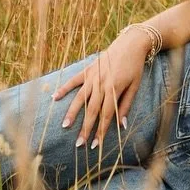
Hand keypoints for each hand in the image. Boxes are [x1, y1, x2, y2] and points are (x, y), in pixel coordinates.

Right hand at [51, 26, 151, 149]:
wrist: (131, 43)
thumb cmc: (135, 66)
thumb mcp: (135, 86)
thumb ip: (126, 105)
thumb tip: (121, 125)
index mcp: (114, 89)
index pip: (106, 115)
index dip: (100, 131)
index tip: (94, 145)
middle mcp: (101, 84)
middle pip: (91, 110)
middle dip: (85, 128)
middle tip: (78, 144)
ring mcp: (92, 76)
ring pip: (80, 98)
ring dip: (72, 112)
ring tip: (65, 125)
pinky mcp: (87, 69)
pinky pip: (74, 80)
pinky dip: (64, 88)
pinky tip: (54, 97)